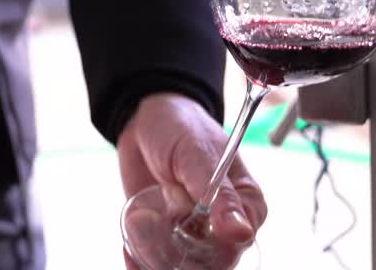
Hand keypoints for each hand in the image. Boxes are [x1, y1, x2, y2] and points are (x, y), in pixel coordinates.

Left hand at [116, 93, 266, 267]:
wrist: (143, 120)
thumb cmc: (181, 128)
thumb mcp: (198, 156)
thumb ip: (219, 195)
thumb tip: (240, 233)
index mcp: (245, 205)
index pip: (237, 245)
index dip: (209, 246)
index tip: (181, 225)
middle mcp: (222, 226)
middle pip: (208, 264)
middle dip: (175, 249)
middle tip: (151, 217)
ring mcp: (193, 235)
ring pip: (180, 266)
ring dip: (153, 252)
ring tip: (139, 219)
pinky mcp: (165, 238)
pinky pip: (157, 264)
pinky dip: (139, 260)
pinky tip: (130, 239)